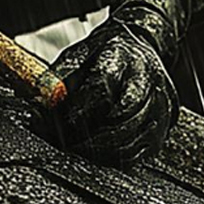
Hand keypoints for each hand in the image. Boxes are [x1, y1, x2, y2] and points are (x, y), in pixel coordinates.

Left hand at [55, 0, 189, 166]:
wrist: (142, 46)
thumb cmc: (104, 53)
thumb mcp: (77, 56)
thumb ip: (57, 80)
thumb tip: (38, 106)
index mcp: (124, 57)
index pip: (103, 89)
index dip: (81, 112)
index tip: (63, 125)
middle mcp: (149, 79)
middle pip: (123, 118)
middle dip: (93, 139)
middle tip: (70, 146)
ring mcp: (162, 102)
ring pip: (134, 138)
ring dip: (104, 151)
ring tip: (82, 151)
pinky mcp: (165, 123)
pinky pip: (142, 150)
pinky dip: (119, 157)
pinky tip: (101, 154)